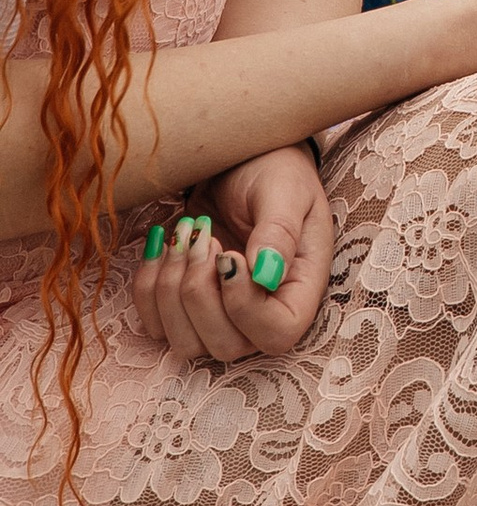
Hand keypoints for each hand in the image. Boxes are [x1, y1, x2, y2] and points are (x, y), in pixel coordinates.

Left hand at [136, 146, 331, 362]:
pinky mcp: (186, 308)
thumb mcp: (285, 190)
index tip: (227, 254)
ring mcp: (222, 316)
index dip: (244, 306)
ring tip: (184, 235)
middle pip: (225, 346)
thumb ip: (280, 231)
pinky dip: (148, 287)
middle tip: (203, 237)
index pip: (277, 334)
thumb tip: (265, 276)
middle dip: (199, 292)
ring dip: (171, 289)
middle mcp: (263, 313)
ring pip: (186, 344)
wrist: (240, 159)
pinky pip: (155, 326)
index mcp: (299, 288)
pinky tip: (162, 243)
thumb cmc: (272, 170)